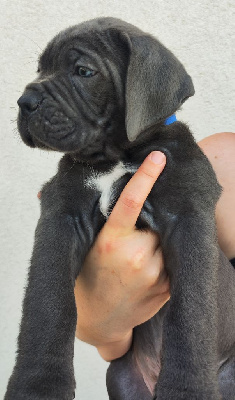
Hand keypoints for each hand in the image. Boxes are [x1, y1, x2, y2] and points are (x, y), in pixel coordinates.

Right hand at [74, 151, 169, 360]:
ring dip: (158, 240)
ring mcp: (155, 273)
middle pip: (155, 221)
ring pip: (167, 240)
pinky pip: (173, 259)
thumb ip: (81, 219)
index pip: (131, 201)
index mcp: (111, 241)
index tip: (159, 158)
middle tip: (139, 231)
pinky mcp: (167, 286)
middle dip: (151, 221)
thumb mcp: (83, 246)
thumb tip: (45, 192)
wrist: (100, 321)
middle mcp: (136, 255)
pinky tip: (148, 267)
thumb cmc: (87, 279)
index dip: (146, 176)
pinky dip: (165, 256)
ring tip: (140, 253)